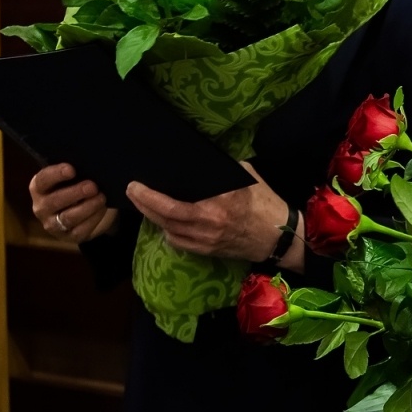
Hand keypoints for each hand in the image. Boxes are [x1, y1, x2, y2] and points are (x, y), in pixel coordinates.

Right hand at [28, 164, 117, 243]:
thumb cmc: (78, 185)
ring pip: (67, 217)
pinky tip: (103, 209)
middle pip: (54, 201)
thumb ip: (76, 170)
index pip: (42, 180)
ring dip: (86, 207)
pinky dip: (93, 219)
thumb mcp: (75, 176)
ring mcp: (53, 224)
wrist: (88, 209)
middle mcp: (42, 207)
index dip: (55, 174)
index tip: (71, 169)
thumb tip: (90, 162)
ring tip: (101, 197)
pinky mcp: (68, 236)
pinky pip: (80, 230)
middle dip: (75, 193)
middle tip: (92, 186)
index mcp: (40, 188)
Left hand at [126, 162, 295, 265]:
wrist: (279, 237)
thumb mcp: (248, 176)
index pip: (173, 203)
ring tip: (143, 203)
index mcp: (219, 202)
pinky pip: (178, 243)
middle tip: (132, 191)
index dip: (150, 196)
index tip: (137, 185)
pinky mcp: (208, 251)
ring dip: (152, 217)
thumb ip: (224, 169)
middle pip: (164, 218)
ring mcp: (207, 241)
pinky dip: (167, 231)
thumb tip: (203, 160)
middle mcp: (208, 224)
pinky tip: (164, 221)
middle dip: (143, 204)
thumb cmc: (266, 203)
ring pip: (168, 231)